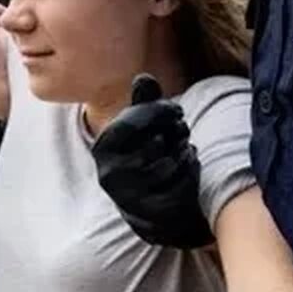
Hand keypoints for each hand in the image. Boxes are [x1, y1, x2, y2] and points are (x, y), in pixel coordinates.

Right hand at [90, 74, 214, 249]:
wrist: (152, 208)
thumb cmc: (147, 157)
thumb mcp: (141, 129)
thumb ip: (144, 103)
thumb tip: (144, 77)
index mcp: (102, 149)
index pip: (130, 122)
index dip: (159, 112)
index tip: (178, 110)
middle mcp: (109, 175)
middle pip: (153, 143)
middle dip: (176, 133)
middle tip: (183, 131)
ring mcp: (128, 197)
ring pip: (168, 164)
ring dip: (184, 152)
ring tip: (185, 149)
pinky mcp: (150, 214)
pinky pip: (180, 185)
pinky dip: (190, 171)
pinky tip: (190, 166)